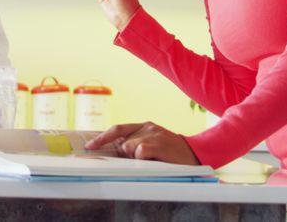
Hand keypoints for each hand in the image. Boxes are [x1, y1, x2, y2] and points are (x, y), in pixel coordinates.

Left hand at [84, 121, 198, 164]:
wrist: (196, 153)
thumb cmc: (171, 152)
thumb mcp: (152, 144)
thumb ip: (135, 144)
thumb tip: (115, 151)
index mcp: (143, 126)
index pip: (117, 129)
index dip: (102, 138)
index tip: (90, 146)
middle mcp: (147, 127)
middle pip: (122, 143)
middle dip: (126, 155)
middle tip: (141, 160)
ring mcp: (153, 134)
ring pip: (130, 148)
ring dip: (137, 158)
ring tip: (153, 159)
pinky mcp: (159, 143)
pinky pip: (140, 152)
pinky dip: (143, 158)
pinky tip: (156, 159)